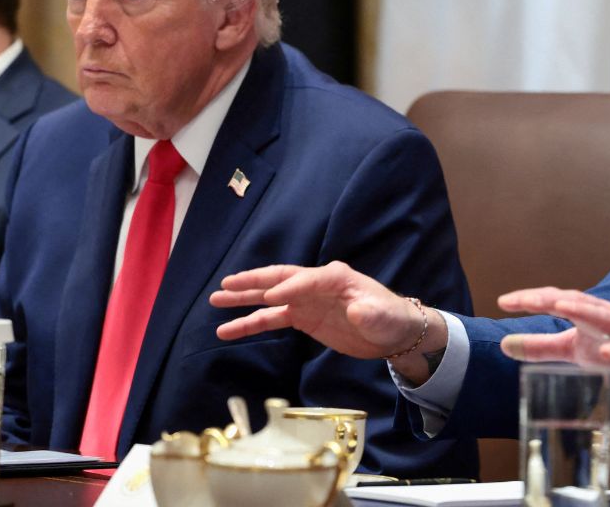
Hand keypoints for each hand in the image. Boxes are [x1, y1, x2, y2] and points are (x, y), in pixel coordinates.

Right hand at [209, 261, 442, 371]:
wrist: (393, 333)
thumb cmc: (390, 318)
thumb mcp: (383, 316)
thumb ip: (369, 313)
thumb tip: (357, 310)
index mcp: (335, 277)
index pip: (306, 279)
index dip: (288, 289)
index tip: (269, 298)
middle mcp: (316, 284)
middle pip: (279, 279)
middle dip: (252, 283)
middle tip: (225, 285)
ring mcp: (307, 300)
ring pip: (269, 298)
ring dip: (243, 300)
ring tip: (216, 301)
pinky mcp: (303, 317)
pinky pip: (272, 318)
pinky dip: (251, 323)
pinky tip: (229, 330)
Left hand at [496, 287, 609, 401]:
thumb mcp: (578, 351)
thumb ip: (543, 347)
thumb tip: (503, 345)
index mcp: (589, 314)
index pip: (557, 299)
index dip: (531, 299)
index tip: (503, 301)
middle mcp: (608, 316)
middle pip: (577, 301)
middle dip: (550, 298)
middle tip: (522, 300)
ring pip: (606, 317)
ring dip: (583, 310)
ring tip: (560, 306)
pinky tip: (606, 353)